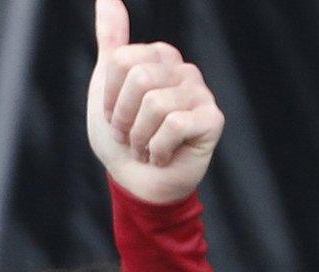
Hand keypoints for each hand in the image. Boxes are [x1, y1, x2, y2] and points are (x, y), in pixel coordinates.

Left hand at [85, 0, 223, 204]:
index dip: (109, 97)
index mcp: (160, 56)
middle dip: (124, 118)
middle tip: (131, 136)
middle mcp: (184, 69)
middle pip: (139, 78)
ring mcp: (201, 93)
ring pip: (155, 104)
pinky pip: (175, 124)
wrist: (137, 183)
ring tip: (147, 147)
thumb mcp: (106, 84)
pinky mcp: (212, 120)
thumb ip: (111, 40)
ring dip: (141, 138)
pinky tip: (164, 156)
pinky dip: (159, 148)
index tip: (116, 117)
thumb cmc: (123, 137)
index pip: (122, 60)